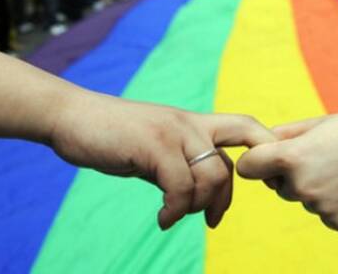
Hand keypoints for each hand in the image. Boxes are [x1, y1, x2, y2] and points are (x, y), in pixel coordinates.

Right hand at [49, 89, 275, 229]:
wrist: (72, 117)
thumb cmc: (113, 136)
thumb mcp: (155, 150)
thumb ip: (180, 165)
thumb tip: (198, 194)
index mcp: (194, 123)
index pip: (246, 127)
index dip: (264, 149)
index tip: (259, 184)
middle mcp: (191, 123)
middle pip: (241, 148)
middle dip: (234, 191)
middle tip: (215, 219)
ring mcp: (174, 132)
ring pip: (213, 175)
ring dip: (199, 206)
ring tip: (175, 216)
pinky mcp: (154, 144)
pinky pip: (181, 186)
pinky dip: (176, 211)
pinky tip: (163, 219)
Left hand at [236, 109, 337, 231]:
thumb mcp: (318, 123)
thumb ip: (283, 136)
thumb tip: (256, 147)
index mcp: (291, 157)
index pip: (248, 168)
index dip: (256, 162)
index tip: (267, 158)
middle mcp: (302, 186)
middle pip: (277, 186)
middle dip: (290, 175)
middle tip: (324, 158)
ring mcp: (321, 208)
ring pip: (303, 199)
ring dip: (315, 188)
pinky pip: (324, 213)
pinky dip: (335, 203)